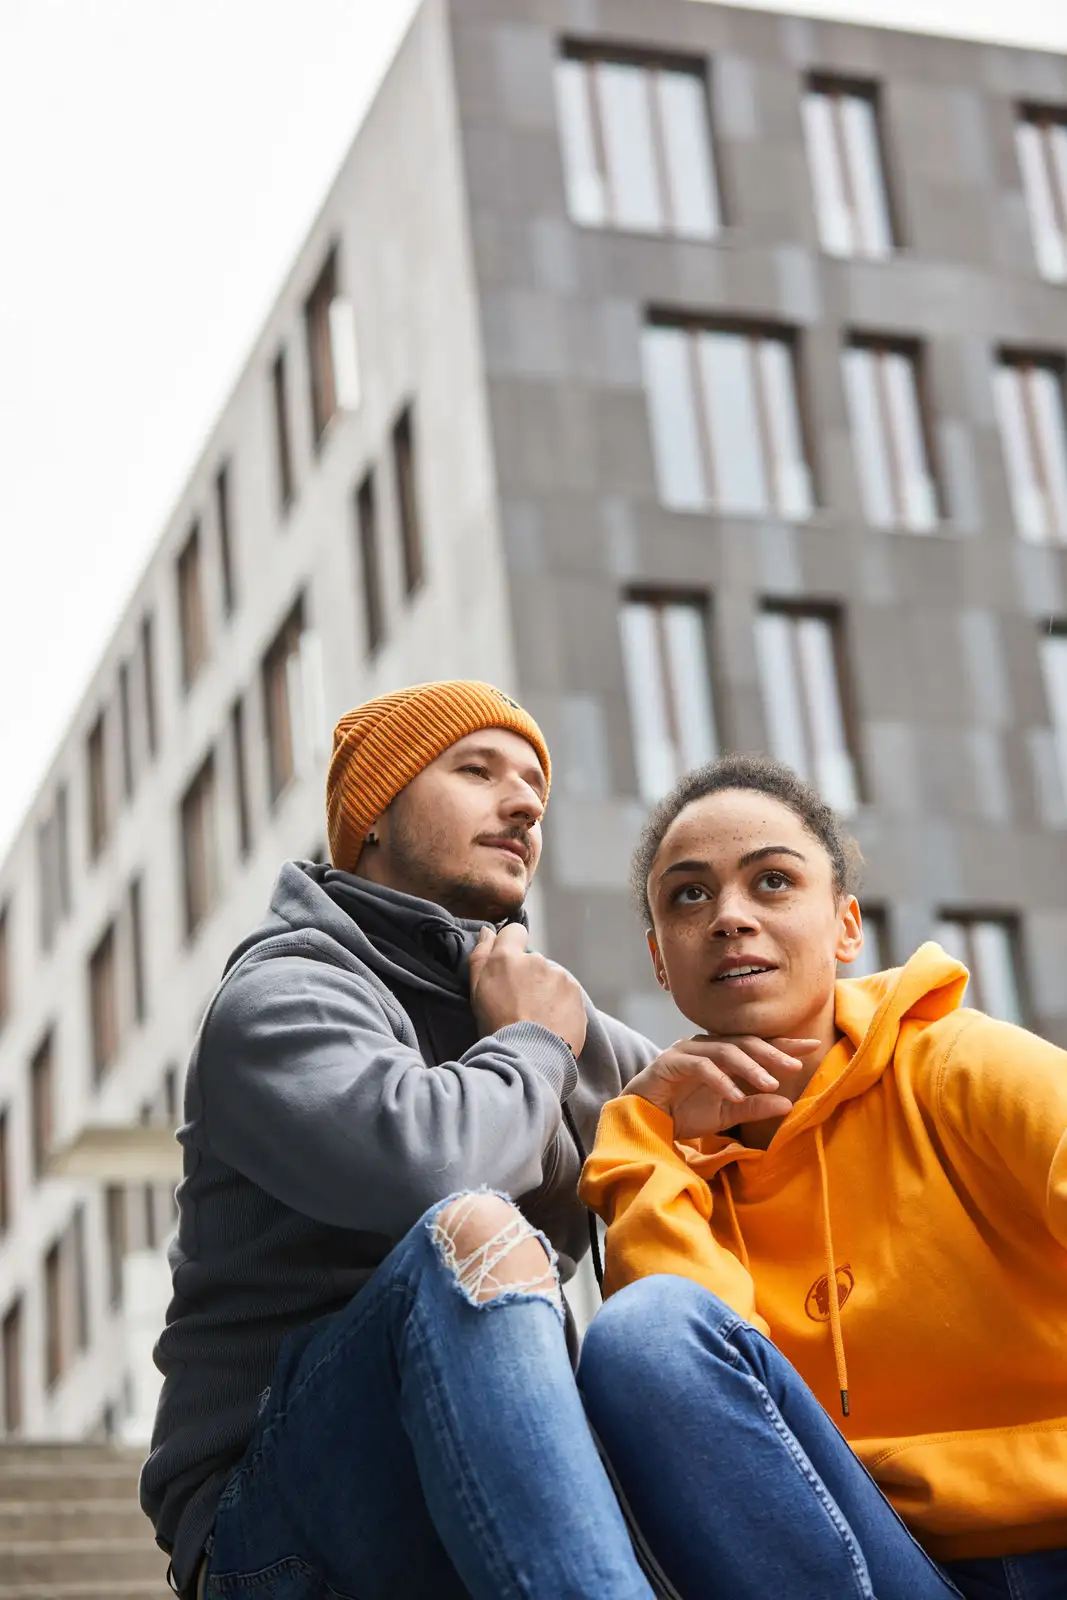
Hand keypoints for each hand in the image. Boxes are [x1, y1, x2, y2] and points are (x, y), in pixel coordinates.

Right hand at [469, 923, 587, 1057]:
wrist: (529, 1057)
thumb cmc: (496, 1025)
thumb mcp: (476, 991)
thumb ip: (481, 955)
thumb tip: (488, 930)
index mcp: (509, 957)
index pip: (515, 931)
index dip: (511, 946)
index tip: (509, 967)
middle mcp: (537, 961)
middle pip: (533, 961)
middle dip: (528, 976)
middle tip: (520, 1004)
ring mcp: (560, 977)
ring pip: (551, 977)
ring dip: (545, 991)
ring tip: (537, 1018)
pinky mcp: (577, 994)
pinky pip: (567, 993)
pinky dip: (561, 1005)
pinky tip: (551, 1023)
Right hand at [626, 1036, 820, 1140]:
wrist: (644, 1118)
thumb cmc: (685, 1112)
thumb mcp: (728, 1113)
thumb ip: (755, 1107)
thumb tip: (788, 1103)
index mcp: (722, 1054)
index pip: (758, 1044)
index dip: (784, 1043)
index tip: (813, 1045)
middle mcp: (707, 1046)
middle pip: (745, 1042)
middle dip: (772, 1052)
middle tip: (795, 1065)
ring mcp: (688, 1051)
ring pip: (725, 1051)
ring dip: (750, 1067)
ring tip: (770, 1084)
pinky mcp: (671, 1062)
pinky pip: (701, 1066)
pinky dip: (720, 1080)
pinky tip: (735, 1095)